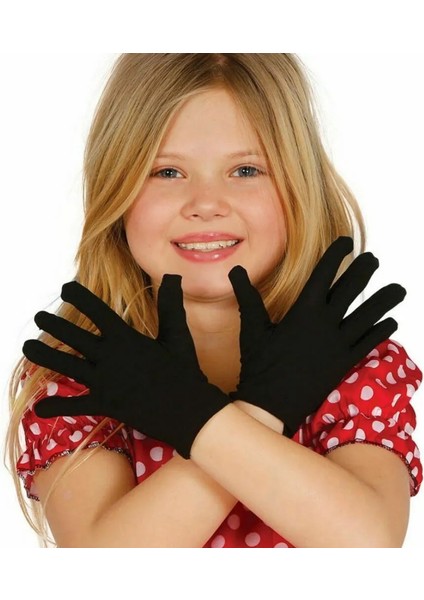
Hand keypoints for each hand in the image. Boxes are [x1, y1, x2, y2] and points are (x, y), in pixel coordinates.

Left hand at [22, 276, 229, 458]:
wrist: (189, 412)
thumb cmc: (185, 372)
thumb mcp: (178, 336)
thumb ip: (170, 305)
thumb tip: (173, 276)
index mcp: (126, 338)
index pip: (96, 310)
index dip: (78, 296)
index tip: (65, 287)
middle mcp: (110, 356)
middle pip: (72, 336)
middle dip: (53, 324)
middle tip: (39, 316)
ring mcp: (105, 381)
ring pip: (65, 365)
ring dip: (43, 355)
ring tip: (26, 347)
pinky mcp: (105, 404)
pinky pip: (75, 405)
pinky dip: (56, 407)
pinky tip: (39, 407)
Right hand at [228, 236, 405, 437]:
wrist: (270, 404)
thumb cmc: (258, 365)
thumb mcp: (252, 328)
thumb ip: (248, 297)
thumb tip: (235, 271)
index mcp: (303, 311)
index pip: (323, 273)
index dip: (336, 254)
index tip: (345, 242)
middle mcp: (325, 323)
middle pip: (351, 289)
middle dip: (364, 270)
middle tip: (373, 260)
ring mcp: (338, 343)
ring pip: (368, 315)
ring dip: (385, 300)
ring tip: (399, 289)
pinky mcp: (344, 362)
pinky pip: (369, 343)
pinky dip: (381, 331)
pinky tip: (391, 322)